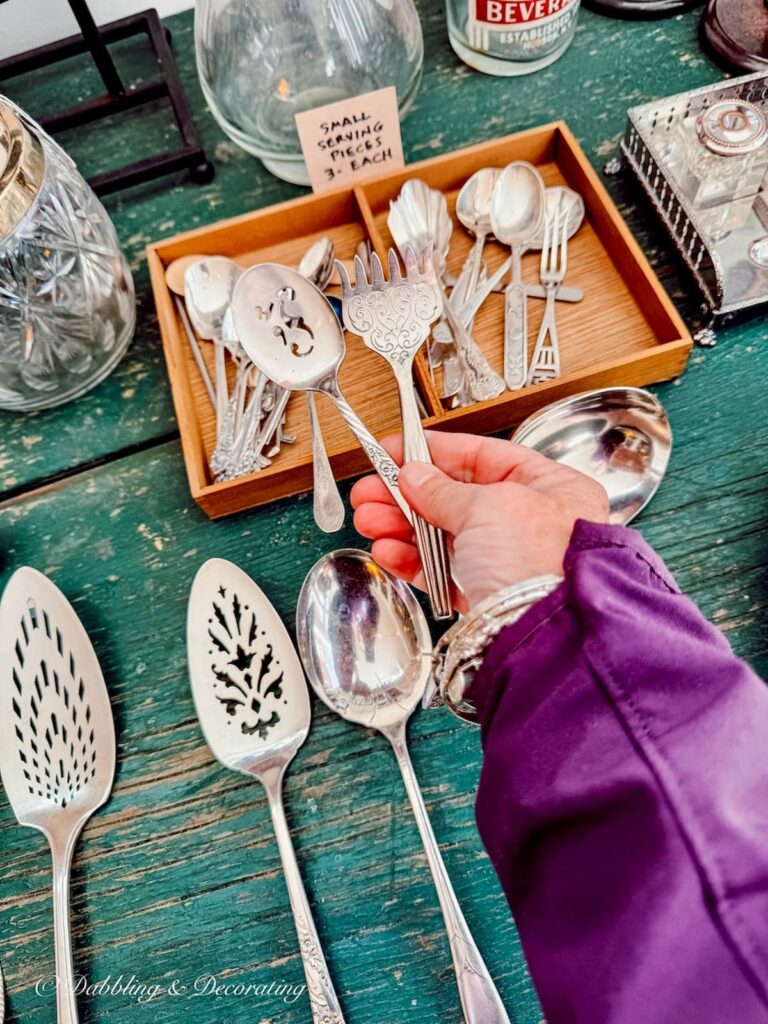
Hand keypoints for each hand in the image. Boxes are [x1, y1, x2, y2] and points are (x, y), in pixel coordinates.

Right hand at [351, 431, 608, 611]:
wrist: (544, 635)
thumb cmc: (539, 564)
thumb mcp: (487, 506)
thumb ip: (443, 489)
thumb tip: (415, 475)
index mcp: (551, 489)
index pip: (485, 457)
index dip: (436, 451)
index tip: (397, 450)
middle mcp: (534, 524)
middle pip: (458, 498)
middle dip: (407, 493)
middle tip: (371, 488)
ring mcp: (510, 563)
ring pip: (445, 536)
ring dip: (401, 525)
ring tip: (369, 519)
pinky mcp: (488, 598)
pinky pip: (443, 574)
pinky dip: (413, 561)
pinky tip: (387, 550)